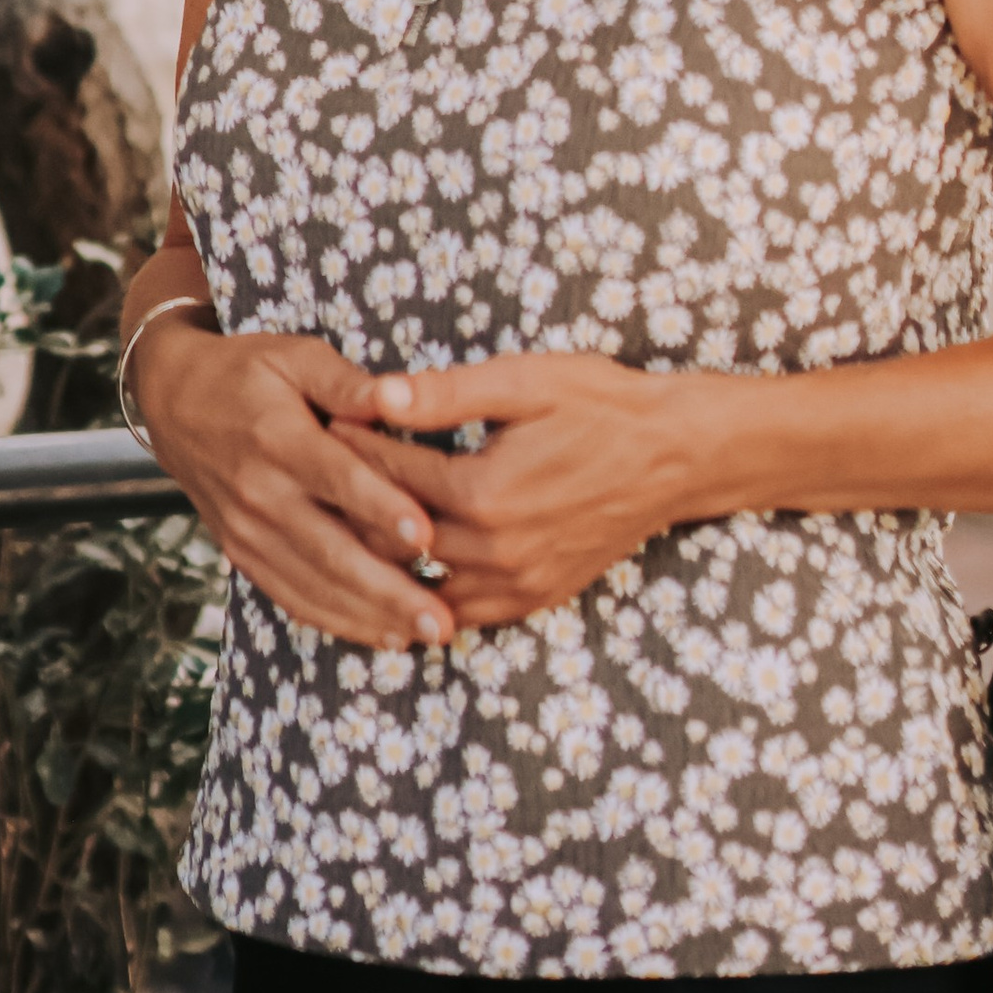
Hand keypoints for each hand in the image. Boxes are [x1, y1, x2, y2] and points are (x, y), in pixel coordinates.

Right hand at [133, 319, 454, 650]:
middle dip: (389, 590)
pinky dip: (338, 621)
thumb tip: (397, 396)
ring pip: (314, 584)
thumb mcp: (293, 355)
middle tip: (443, 619)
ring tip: (427, 635)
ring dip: (372, 617)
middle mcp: (259, 491)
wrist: (173, 400)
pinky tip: (383, 634)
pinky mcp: (241, 553)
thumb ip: (346, 382)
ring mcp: (246, 530)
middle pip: (329, 549)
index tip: (425, 534)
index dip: (380, 507)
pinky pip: (291, 596)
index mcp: (277, 436)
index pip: (335, 478)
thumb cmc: (246, 373)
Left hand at [328, 352, 698, 627]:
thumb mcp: (521, 381)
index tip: (320, 425)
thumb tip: (377, 394)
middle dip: (351, 506)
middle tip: (316, 479)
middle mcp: (497, 550)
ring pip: (422, 584)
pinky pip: (465, 612)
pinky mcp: (538, 596)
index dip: (350, 446)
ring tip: (345, 524)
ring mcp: (519, 582)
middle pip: (394, 538)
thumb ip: (444, 394)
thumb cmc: (600, 405)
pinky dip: (427, 595)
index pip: (390, 476)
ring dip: (383, 556)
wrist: (675, 455)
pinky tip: (401, 576)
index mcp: (484, 493)